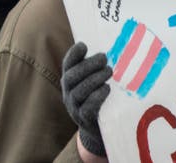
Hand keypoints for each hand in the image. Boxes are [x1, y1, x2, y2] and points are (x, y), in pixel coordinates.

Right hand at [61, 42, 110, 157]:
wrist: (96, 130)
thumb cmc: (98, 100)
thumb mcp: (93, 84)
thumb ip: (95, 70)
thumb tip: (109, 50)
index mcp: (69, 82)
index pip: (67, 65)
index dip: (73, 55)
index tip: (84, 45)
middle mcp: (68, 93)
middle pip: (71, 77)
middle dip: (87, 65)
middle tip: (104, 57)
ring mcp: (74, 108)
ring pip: (78, 91)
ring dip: (94, 79)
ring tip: (109, 71)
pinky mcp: (84, 120)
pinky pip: (88, 107)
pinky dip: (97, 96)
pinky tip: (107, 89)